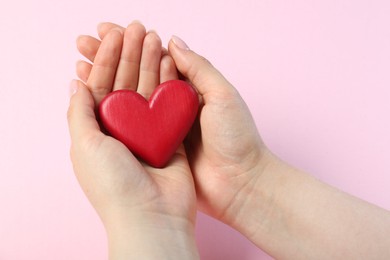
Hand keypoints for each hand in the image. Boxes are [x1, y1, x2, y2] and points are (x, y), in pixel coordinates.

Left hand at [69, 22, 198, 258]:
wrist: (152, 216)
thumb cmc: (113, 185)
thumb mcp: (84, 146)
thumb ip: (79, 113)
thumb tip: (75, 84)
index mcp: (98, 131)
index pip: (99, 86)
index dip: (104, 59)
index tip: (112, 35)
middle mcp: (122, 129)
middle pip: (124, 83)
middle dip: (128, 55)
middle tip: (135, 28)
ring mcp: (147, 132)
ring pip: (147, 89)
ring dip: (148, 62)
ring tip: (152, 36)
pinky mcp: (170, 136)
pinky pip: (168, 104)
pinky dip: (167, 82)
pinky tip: (168, 60)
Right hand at [77, 22, 272, 228]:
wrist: (239, 182)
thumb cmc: (237, 137)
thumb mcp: (223, 96)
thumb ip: (198, 68)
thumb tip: (172, 41)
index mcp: (189, 87)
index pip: (154, 57)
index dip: (130, 43)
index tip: (106, 30)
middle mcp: (171, 103)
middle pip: (135, 74)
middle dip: (110, 57)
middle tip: (83, 43)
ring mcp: (161, 125)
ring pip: (128, 96)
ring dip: (104, 79)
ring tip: (80, 64)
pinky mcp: (155, 145)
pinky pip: (130, 123)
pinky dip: (111, 109)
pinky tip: (92, 98)